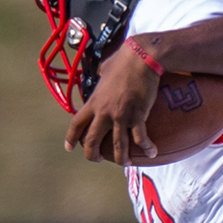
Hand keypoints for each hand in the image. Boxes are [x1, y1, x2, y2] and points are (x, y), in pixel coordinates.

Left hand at [65, 43, 159, 163]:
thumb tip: (102, 73)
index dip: (71, 138)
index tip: (69, 148)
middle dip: (92, 154)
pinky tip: (152, 152)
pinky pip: (140, 137)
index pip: (77, 124)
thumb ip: (101, 76)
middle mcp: (104, 112)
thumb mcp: (105, 69)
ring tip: (125, 163)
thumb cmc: (124, 60)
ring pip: (118, 145)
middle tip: (97, 160)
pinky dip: (147, 147)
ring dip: (121, 157)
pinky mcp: (138, 116)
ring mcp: (121, 115)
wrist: (140, 58)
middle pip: (92, 140)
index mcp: (94, 102)